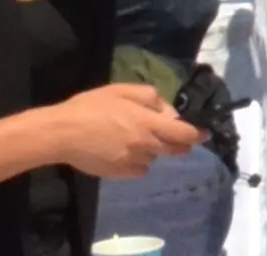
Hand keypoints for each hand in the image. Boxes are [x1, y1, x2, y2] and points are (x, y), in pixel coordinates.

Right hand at [43, 83, 207, 178]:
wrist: (61, 133)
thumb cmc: (91, 107)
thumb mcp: (124, 91)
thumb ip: (152, 99)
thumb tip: (170, 112)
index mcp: (148, 123)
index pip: (184, 134)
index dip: (197, 134)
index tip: (205, 134)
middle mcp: (144, 145)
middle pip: (174, 150)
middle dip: (179, 144)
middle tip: (172, 136)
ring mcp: (131, 162)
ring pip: (154, 158)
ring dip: (153, 150)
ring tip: (135, 138)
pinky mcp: (118, 174)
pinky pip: (138, 169)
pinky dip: (138, 162)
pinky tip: (123, 151)